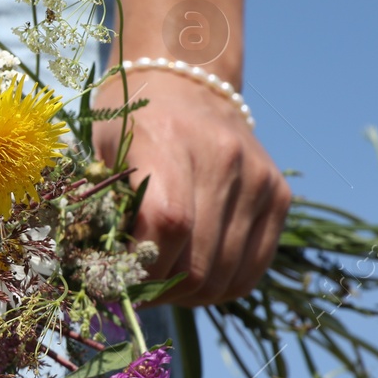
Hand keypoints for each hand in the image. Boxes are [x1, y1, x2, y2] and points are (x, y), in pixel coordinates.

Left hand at [92, 68, 290, 305]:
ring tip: (157, 285)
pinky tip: (189, 279)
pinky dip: (217, 288)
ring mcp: (259, 180)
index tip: (110, 280)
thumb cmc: (129, 121)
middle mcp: (225, 160)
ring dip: (184, 297)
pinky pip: (251, 270)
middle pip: (196, 264)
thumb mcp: (100, 154)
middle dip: (155, 291)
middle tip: (129, 292)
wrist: (185, 80)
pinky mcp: (278, 196)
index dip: (136, 269)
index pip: (166, 226)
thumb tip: (98, 278)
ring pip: (223, 278)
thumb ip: (99, 211)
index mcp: (170, 142)